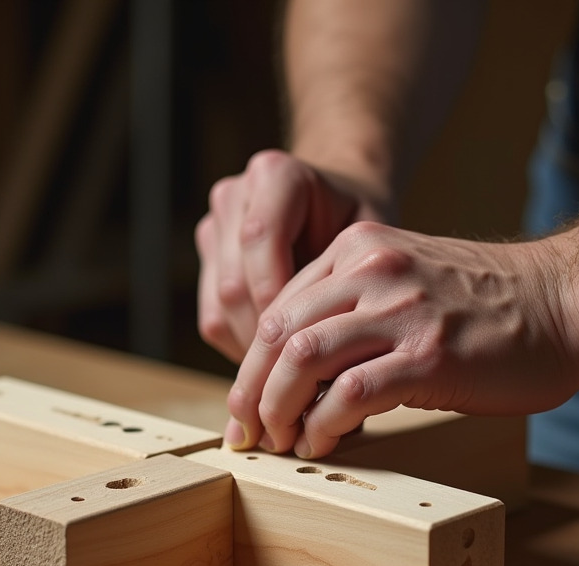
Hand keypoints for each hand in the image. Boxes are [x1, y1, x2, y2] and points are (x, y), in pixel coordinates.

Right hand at [195, 149, 389, 361]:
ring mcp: (214, 230)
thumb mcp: (371, 238)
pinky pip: (213, 319)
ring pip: (220, 306)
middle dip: (268, 336)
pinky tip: (279, 364)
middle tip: (304, 374)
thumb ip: (351, 274)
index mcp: (275, 175)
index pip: (259, 237)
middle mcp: (235, 198)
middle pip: (234, 281)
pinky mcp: (207, 264)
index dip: (278, 294)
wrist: (340, 206)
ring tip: (295, 376)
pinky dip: (243, 347)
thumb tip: (332, 343)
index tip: (308, 338)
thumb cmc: (363, 223)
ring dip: (255, 349)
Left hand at [224, 221, 578, 457]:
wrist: (570, 303)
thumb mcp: (411, 282)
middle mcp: (372, 272)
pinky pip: (349, 394)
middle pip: (276, 332)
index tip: (245, 403)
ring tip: (279, 442)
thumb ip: (357, 310)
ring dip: (278, 411)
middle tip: (245, 433)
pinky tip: (322, 444)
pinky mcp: (428, 357)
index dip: (252, 363)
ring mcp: (400, 313)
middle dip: (250, 390)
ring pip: (301, 360)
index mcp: (361, 250)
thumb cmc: (494, 306)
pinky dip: (323, 425)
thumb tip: (307, 373)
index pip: (279, 306)